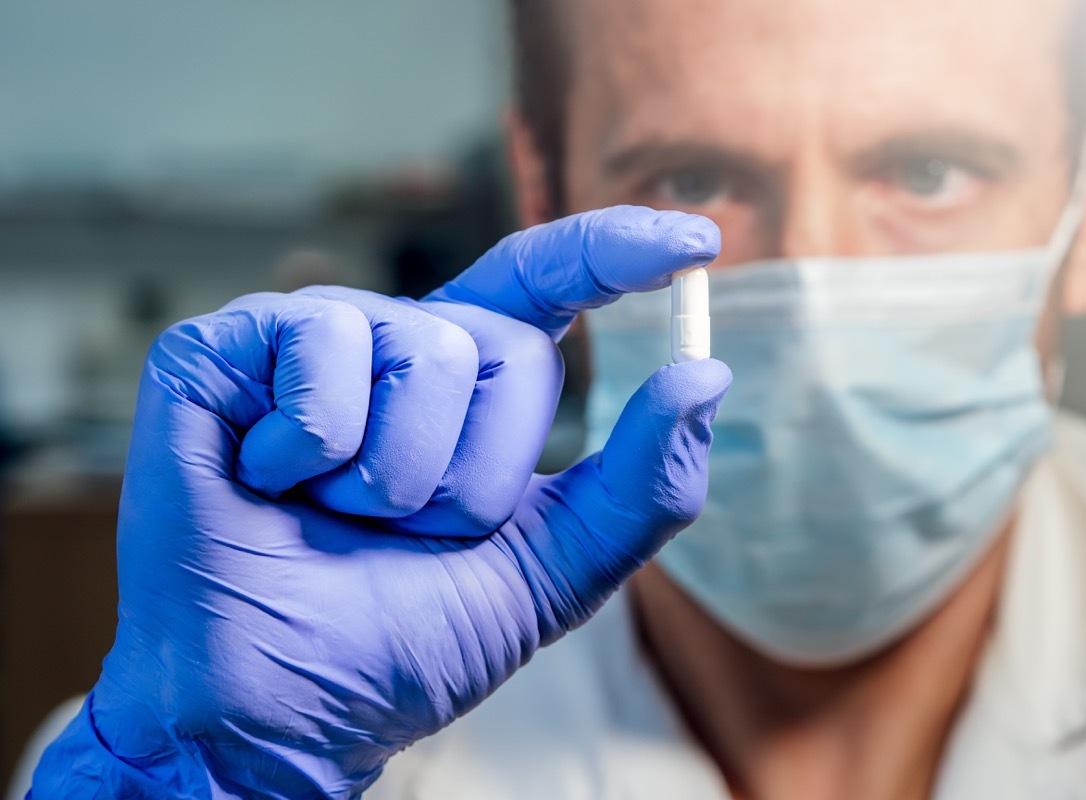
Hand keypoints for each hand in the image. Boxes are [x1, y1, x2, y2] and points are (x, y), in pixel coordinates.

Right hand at [30, 207, 730, 798]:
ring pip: (424, 356)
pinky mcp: (223, 349)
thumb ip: (637, 487)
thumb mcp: (552, 570)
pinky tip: (262, 484)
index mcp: (463, 384)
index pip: (544, 283)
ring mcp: (307, 339)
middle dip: (471, 475)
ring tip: (327, 512)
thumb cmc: (403, 639)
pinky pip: (322, 358)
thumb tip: (707, 376)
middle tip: (397, 528)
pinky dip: (307, 453)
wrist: (281, 708)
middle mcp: (391, 343)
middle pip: (506, 346)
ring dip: (391, 479)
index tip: (697, 243)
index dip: (615, 251)